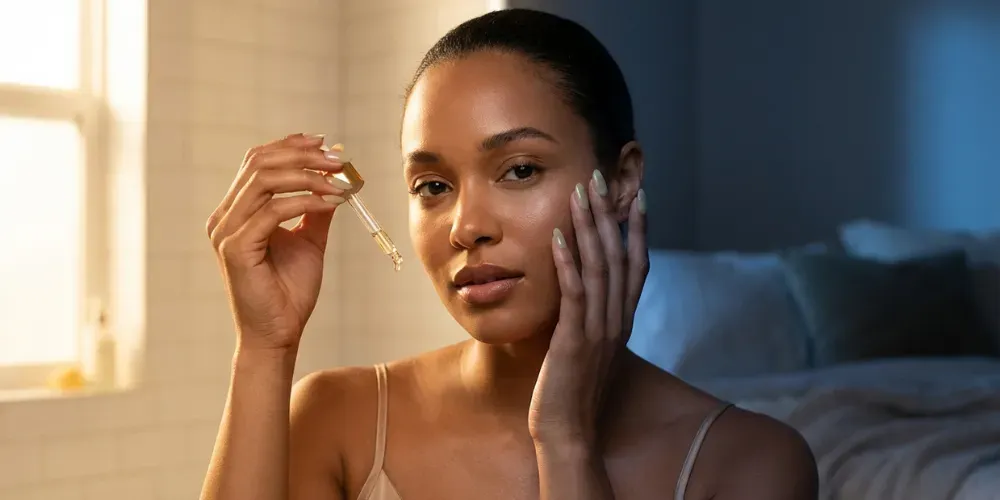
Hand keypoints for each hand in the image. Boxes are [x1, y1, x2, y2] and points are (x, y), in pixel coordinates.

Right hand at [206, 133, 346, 351]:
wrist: (279, 334)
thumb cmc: (289, 292)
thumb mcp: (309, 242)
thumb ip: (315, 211)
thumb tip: (335, 182)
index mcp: (236, 211)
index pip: (257, 162)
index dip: (290, 146)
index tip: (324, 143)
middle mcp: (225, 217)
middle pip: (259, 163)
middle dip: (302, 155)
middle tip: (338, 159)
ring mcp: (226, 231)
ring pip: (265, 180)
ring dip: (307, 174)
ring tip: (339, 179)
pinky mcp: (235, 248)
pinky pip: (273, 211)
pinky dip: (305, 201)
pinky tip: (331, 203)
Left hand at [528, 170, 648, 448]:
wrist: (568, 432)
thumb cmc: (572, 391)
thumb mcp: (588, 348)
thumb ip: (592, 319)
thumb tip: (585, 293)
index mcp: (621, 322)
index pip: (637, 267)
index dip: (639, 230)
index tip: (637, 197)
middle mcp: (616, 321)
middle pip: (618, 257)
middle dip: (610, 215)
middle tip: (600, 178)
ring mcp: (597, 331)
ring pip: (599, 268)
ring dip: (589, 227)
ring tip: (580, 194)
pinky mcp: (574, 341)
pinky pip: (574, 294)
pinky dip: (568, 262)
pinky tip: (559, 236)